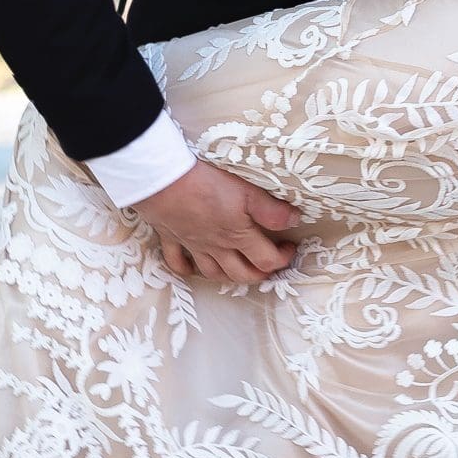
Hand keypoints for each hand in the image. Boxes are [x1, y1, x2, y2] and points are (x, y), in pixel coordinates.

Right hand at [132, 159, 299, 284]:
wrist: (162, 181)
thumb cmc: (205, 183)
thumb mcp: (247, 192)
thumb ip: (272, 211)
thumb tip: (294, 220)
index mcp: (237, 236)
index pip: (266, 260)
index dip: (283, 259)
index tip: (289, 247)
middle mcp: (216, 247)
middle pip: (241, 274)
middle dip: (259, 274)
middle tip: (270, 265)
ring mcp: (193, 245)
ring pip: (212, 273)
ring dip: (228, 276)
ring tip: (239, 270)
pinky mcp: (172, 238)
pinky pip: (178, 263)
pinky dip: (186, 270)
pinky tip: (192, 268)